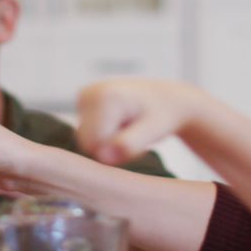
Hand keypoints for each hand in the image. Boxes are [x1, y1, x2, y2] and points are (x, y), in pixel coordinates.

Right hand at [75, 78, 204, 164]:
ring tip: (129, 129)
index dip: (115, 152)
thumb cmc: (162, 115)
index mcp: (105, 98)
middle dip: (109, 147)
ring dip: (107, 143)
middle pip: (87, 143)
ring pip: (86, 141)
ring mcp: (84, 96)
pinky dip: (104, 135)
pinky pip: (87, 134)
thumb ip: (128, 145)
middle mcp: (90, 93)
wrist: (167, 98)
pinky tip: (121, 124)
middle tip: (134, 135)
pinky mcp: (83, 101)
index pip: (94, 145)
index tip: (136, 140)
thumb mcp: (153, 132)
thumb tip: (102, 157)